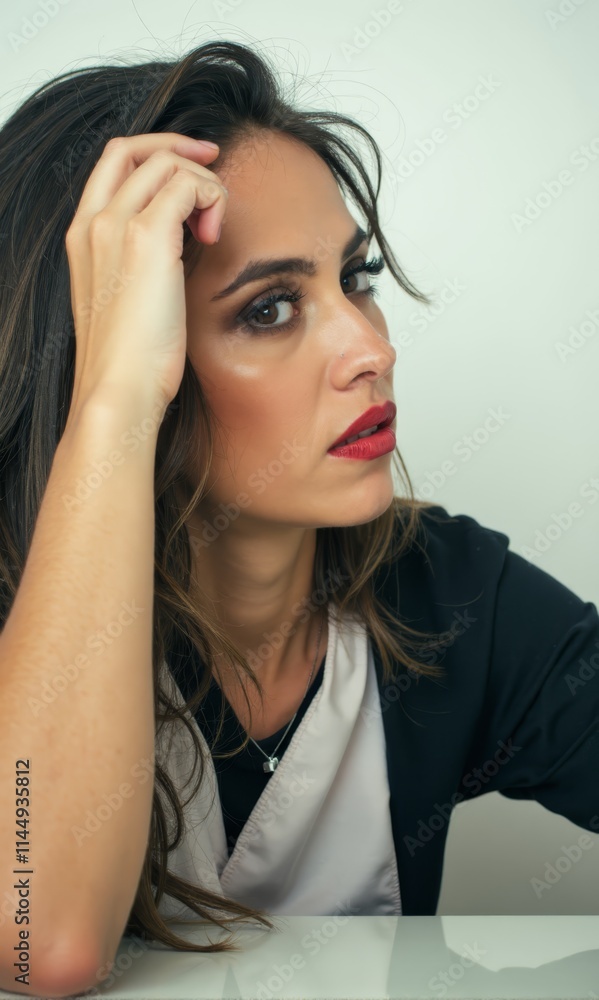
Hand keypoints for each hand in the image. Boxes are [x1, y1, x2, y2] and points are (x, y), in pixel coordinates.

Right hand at [64, 132, 227, 418]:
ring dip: (204, 185)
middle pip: (135, 149)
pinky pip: (189, 185)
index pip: (113, 164)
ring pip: (167, 164)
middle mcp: (93, 223)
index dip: (154, 153)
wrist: (119, 389)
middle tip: (216, 163)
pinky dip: (212, 198)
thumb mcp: (128, 302)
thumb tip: (181, 247)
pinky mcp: (147, 238)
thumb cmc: (130, 361)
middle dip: (181, 148)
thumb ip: (143, 266)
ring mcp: (116, 226)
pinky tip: (213, 239)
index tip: (193, 165)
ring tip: (212, 234)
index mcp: (83, 237)